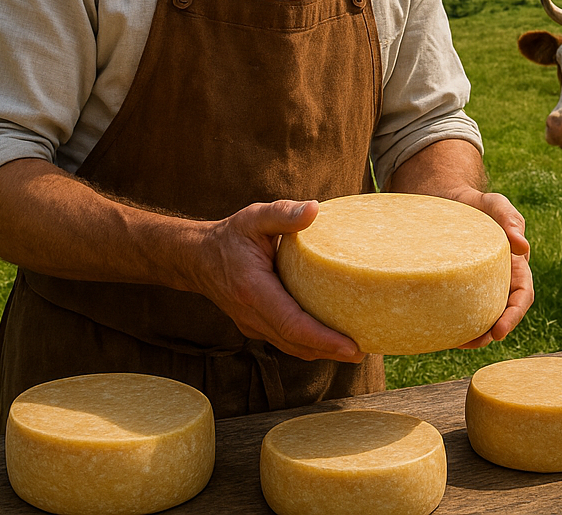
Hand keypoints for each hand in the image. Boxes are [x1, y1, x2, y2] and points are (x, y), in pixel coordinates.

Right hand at [195, 199, 365, 363]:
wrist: (198, 259)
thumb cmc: (230, 236)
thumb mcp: (254, 217)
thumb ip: (283, 213)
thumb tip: (315, 208)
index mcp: (254, 290)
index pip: (293, 324)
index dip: (323, 339)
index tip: (351, 346)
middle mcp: (252, 315)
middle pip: (297, 344)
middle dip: (331, 352)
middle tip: (364, 351)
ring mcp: (253, 325)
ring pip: (292, 347)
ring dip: (322, 352)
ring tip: (355, 350)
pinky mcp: (256, 326)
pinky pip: (286, 341)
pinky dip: (309, 344)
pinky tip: (331, 339)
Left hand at [445, 186, 533, 348]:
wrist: (450, 201)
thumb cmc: (479, 204)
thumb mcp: (495, 204)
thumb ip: (510, 219)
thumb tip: (522, 246)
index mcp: (515, 265)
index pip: (522, 295)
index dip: (514, 315)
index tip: (499, 332)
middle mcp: (500, 279)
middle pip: (502, 312)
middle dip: (492, 331)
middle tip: (475, 342)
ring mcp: (479, 284)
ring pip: (481, 313)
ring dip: (474, 332)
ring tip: (457, 341)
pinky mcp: (458, 284)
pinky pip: (460, 305)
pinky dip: (455, 319)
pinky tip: (441, 328)